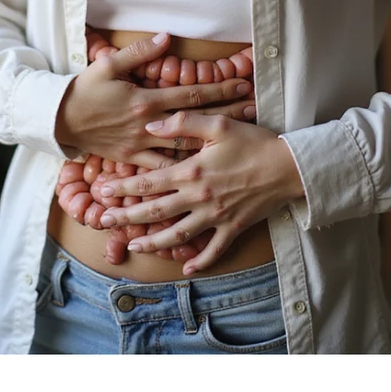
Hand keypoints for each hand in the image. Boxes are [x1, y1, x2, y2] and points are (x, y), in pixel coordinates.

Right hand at [54, 34, 254, 170]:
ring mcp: (141, 146)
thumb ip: (138, 52)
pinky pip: (162, 168)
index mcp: (145, 100)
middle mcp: (148, 125)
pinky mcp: (132, 159)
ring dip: (211, 142)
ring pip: (185, 147)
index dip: (220, 89)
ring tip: (237, 140)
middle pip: (196, 121)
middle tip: (253, 110)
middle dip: (227, 115)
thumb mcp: (108, 65)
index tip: (244, 84)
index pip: (191, 94)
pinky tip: (202, 170)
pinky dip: (182, 169)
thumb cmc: (84, 90)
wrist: (60, 121)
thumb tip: (165, 36)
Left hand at [96, 110, 305, 274]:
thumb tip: (151, 125)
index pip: (149, 181)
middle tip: (103, 222)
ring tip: (133, 245)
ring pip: (177, 235)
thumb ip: (183, 123)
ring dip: (152, 241)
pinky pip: (213, 250)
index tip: (102, 191)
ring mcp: (215, 216)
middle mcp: (199, 197)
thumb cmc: (253, 141)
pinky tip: (185, 267)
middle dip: (126, 217)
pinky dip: (199, 261)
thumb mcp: (218, 124)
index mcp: (192, 171)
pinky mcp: (233, 227)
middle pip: (155, 211)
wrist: (288, 167)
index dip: (123, 187)